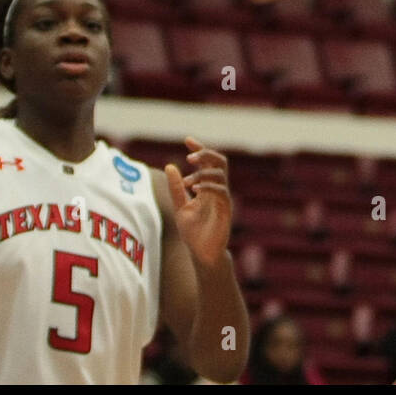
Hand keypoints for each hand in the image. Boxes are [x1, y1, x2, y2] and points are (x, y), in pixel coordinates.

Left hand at [165, 137, 232, 269]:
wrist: (202, 254)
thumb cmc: (193, 232)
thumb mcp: (180, 206)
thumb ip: (176, 188)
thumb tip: (170, 165)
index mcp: (207, 187)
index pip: (207, 162)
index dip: (199, 149)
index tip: (187, 140)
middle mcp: (217, 189)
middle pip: (219, 162)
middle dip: (205, 155)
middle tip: (189, 158)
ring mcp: (223, 199)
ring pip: (221, 174)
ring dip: (203, 173)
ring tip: (188, 183)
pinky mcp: (226, 210)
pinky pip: (221, 191)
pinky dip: (209, 186)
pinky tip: (195, 190)